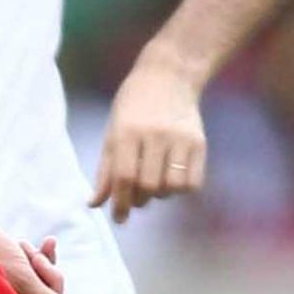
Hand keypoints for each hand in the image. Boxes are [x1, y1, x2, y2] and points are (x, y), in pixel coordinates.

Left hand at [91, 52, 207, 222]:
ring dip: (161, 194)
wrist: (168, 75)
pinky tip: (173, 178)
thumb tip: (94, 204)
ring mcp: (180, 138)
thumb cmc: (133, 108)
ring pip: (172, 187)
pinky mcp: (199, 142)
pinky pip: (193, 182)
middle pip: (149, 186)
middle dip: (140, 199)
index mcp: (128, 132)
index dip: (120, 203)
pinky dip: (182, 189)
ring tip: (155, 182)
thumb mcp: (112, 133)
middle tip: (137, 194)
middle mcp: (155, 135)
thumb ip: (105, 170)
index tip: (119, 218)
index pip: (124, 177)